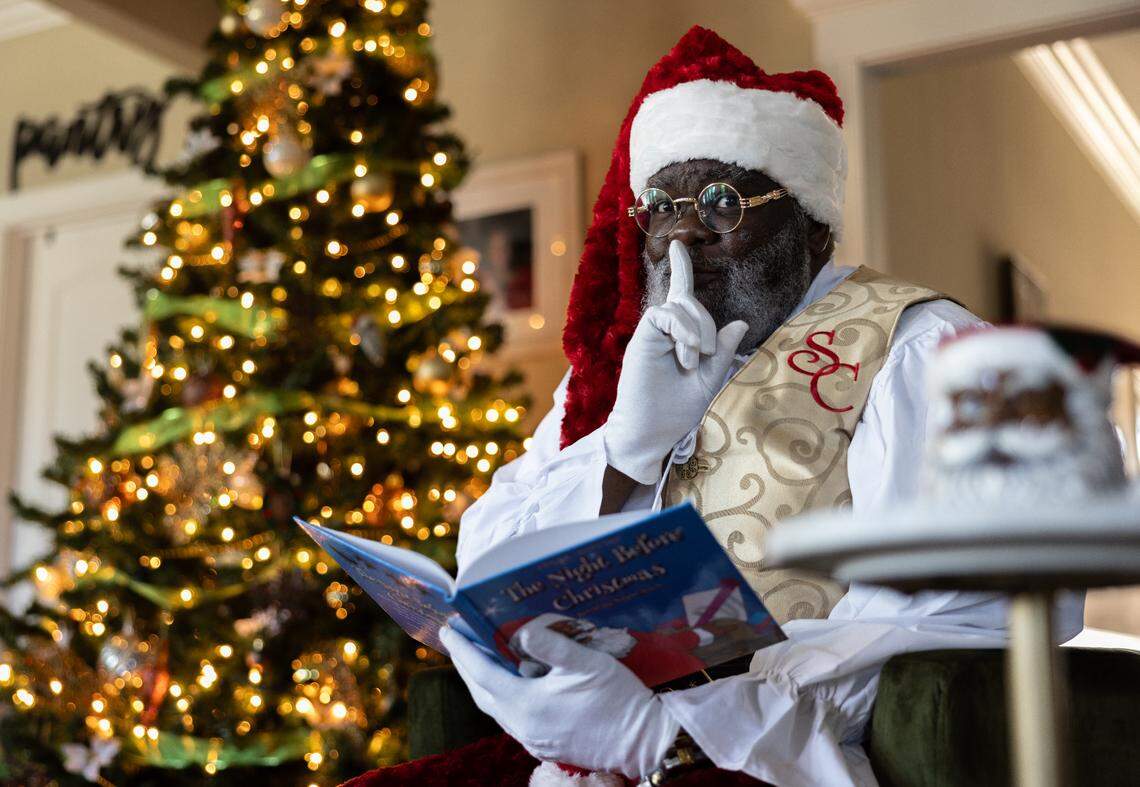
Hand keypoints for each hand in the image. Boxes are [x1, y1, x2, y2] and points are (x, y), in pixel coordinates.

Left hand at [440, 623, 678, 777]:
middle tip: (459, 639)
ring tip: (481, 657)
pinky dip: (502, 696)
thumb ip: (549, 644)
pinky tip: (513, 683)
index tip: (449, 629)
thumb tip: (519, 631)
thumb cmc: (617, 699)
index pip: (481, 673)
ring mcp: (534, 738)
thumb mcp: (584, 662)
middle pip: (482, 692)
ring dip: (483, 681)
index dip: (463, 649)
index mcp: (526, 704)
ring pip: (495, 707)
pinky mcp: (546, 744)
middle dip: (467, 664)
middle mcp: (523, 725)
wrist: (644, 741)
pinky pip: (512, 717)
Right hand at [604, 240, 748, 483]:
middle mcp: (664, 331)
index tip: (677, 245)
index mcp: (680, 338)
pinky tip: (685, 355)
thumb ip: (723, 351)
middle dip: (707, 327)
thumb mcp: (710, 379)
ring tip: (692, 363)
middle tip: (705, 358)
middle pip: (692, 303)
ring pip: (681, 307)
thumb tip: (740, 323)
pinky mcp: (642, 337)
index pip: (682, 296)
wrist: (651, 433)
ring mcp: (652, 333)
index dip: (680, 269)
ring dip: (696, 333)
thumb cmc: (677, 411)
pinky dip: (682, 332)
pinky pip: (664, 315)